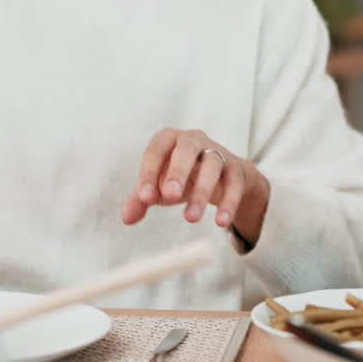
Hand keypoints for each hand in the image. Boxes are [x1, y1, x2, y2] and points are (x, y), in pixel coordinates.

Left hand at [120, 128, 269, 244]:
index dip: (149, 172)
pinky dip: (229, 203)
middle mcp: (193, 140)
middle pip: (186, 149)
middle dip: (177, 171)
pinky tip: (220, 223)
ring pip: (212, 165)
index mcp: (169, 139)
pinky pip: (234, 183)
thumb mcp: (160, 186)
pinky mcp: (236, 169)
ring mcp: (217, 152)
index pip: (156, 150)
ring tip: (191, 218)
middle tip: (170, 196)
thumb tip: (126, 218)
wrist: (222, 177)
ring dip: (202, 192)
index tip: (145, 198)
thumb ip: (142, 199)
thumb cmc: (183, 178)